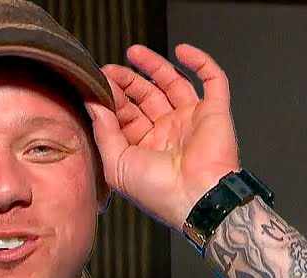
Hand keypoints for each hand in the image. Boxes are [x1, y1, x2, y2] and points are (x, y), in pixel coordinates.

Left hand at [87, 44, 241, 229]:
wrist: (196, 198)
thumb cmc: (159, 192)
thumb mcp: (117, 164)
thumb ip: (103, 131)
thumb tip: (91, 103)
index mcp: (147, 147)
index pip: (126, 114)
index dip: (112, 97)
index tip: (97, 83)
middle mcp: (169, 133)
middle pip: (147, 96)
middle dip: (128, 81)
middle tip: (111, 70)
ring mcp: (192, 121)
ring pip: (174, 83)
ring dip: (155, 66)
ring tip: (134, 52)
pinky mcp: (215, 112)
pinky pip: (212, 80)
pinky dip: (200, 62)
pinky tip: (182, 51)